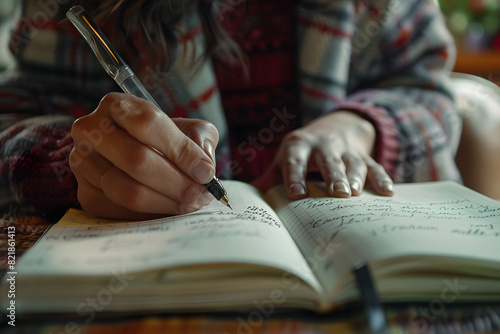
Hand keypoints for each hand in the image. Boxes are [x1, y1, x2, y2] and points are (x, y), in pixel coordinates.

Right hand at [70, 93, 217, 219]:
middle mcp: (91, 130)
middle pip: (137, 160)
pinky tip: (169, 209)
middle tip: (201, 195)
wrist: (131, 156)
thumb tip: (203, 165)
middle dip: (176, 182)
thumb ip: (200, 139)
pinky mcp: (85, 193)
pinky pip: (120, 210)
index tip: (205, 172)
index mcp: (117, 105)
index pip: (148, 124)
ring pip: (128, 190)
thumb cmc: (163, 140)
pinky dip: (150, 214)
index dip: (181, 150)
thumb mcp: (186, 129)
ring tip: (190, 204)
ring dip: (166, 201)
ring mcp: (83, 162)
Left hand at [252, 111, 393, 197]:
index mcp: (298, 146)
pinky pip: (374, 166)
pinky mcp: (363, 156)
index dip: (295, 176)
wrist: (335, 127)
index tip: (296, 193)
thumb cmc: (303, 151)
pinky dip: (381, 178)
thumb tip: (246, 200)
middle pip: (328, 161)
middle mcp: (323, 145)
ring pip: (352, 162)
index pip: (295, 161)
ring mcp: (345, 150)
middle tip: (337, 193)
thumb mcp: (286, 158)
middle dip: (333, 176)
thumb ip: (269, 178)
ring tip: (356, 194)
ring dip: (356, 177)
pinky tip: (387, 193)